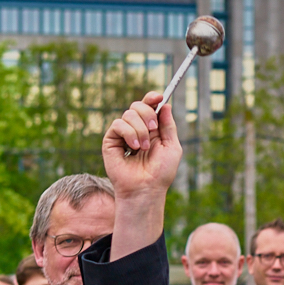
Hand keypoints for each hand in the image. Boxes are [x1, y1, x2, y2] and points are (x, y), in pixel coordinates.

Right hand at [102, 91, 180, 260]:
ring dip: (140, 130)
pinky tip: (133, 148)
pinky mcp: (111, 140)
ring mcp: (123, 134)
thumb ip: (168, 126)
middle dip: (147, 114)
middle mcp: (137, 129)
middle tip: (153, 129)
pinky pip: (118, 124)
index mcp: (152, 130)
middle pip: (138, 105)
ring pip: (128, 114)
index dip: (152, 98)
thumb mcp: (172, 146)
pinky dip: (128, 134)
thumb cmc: (161, 172)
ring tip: (143, 148)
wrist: (147, 188)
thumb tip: (165, 105)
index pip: (149, 107)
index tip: (158, 96)